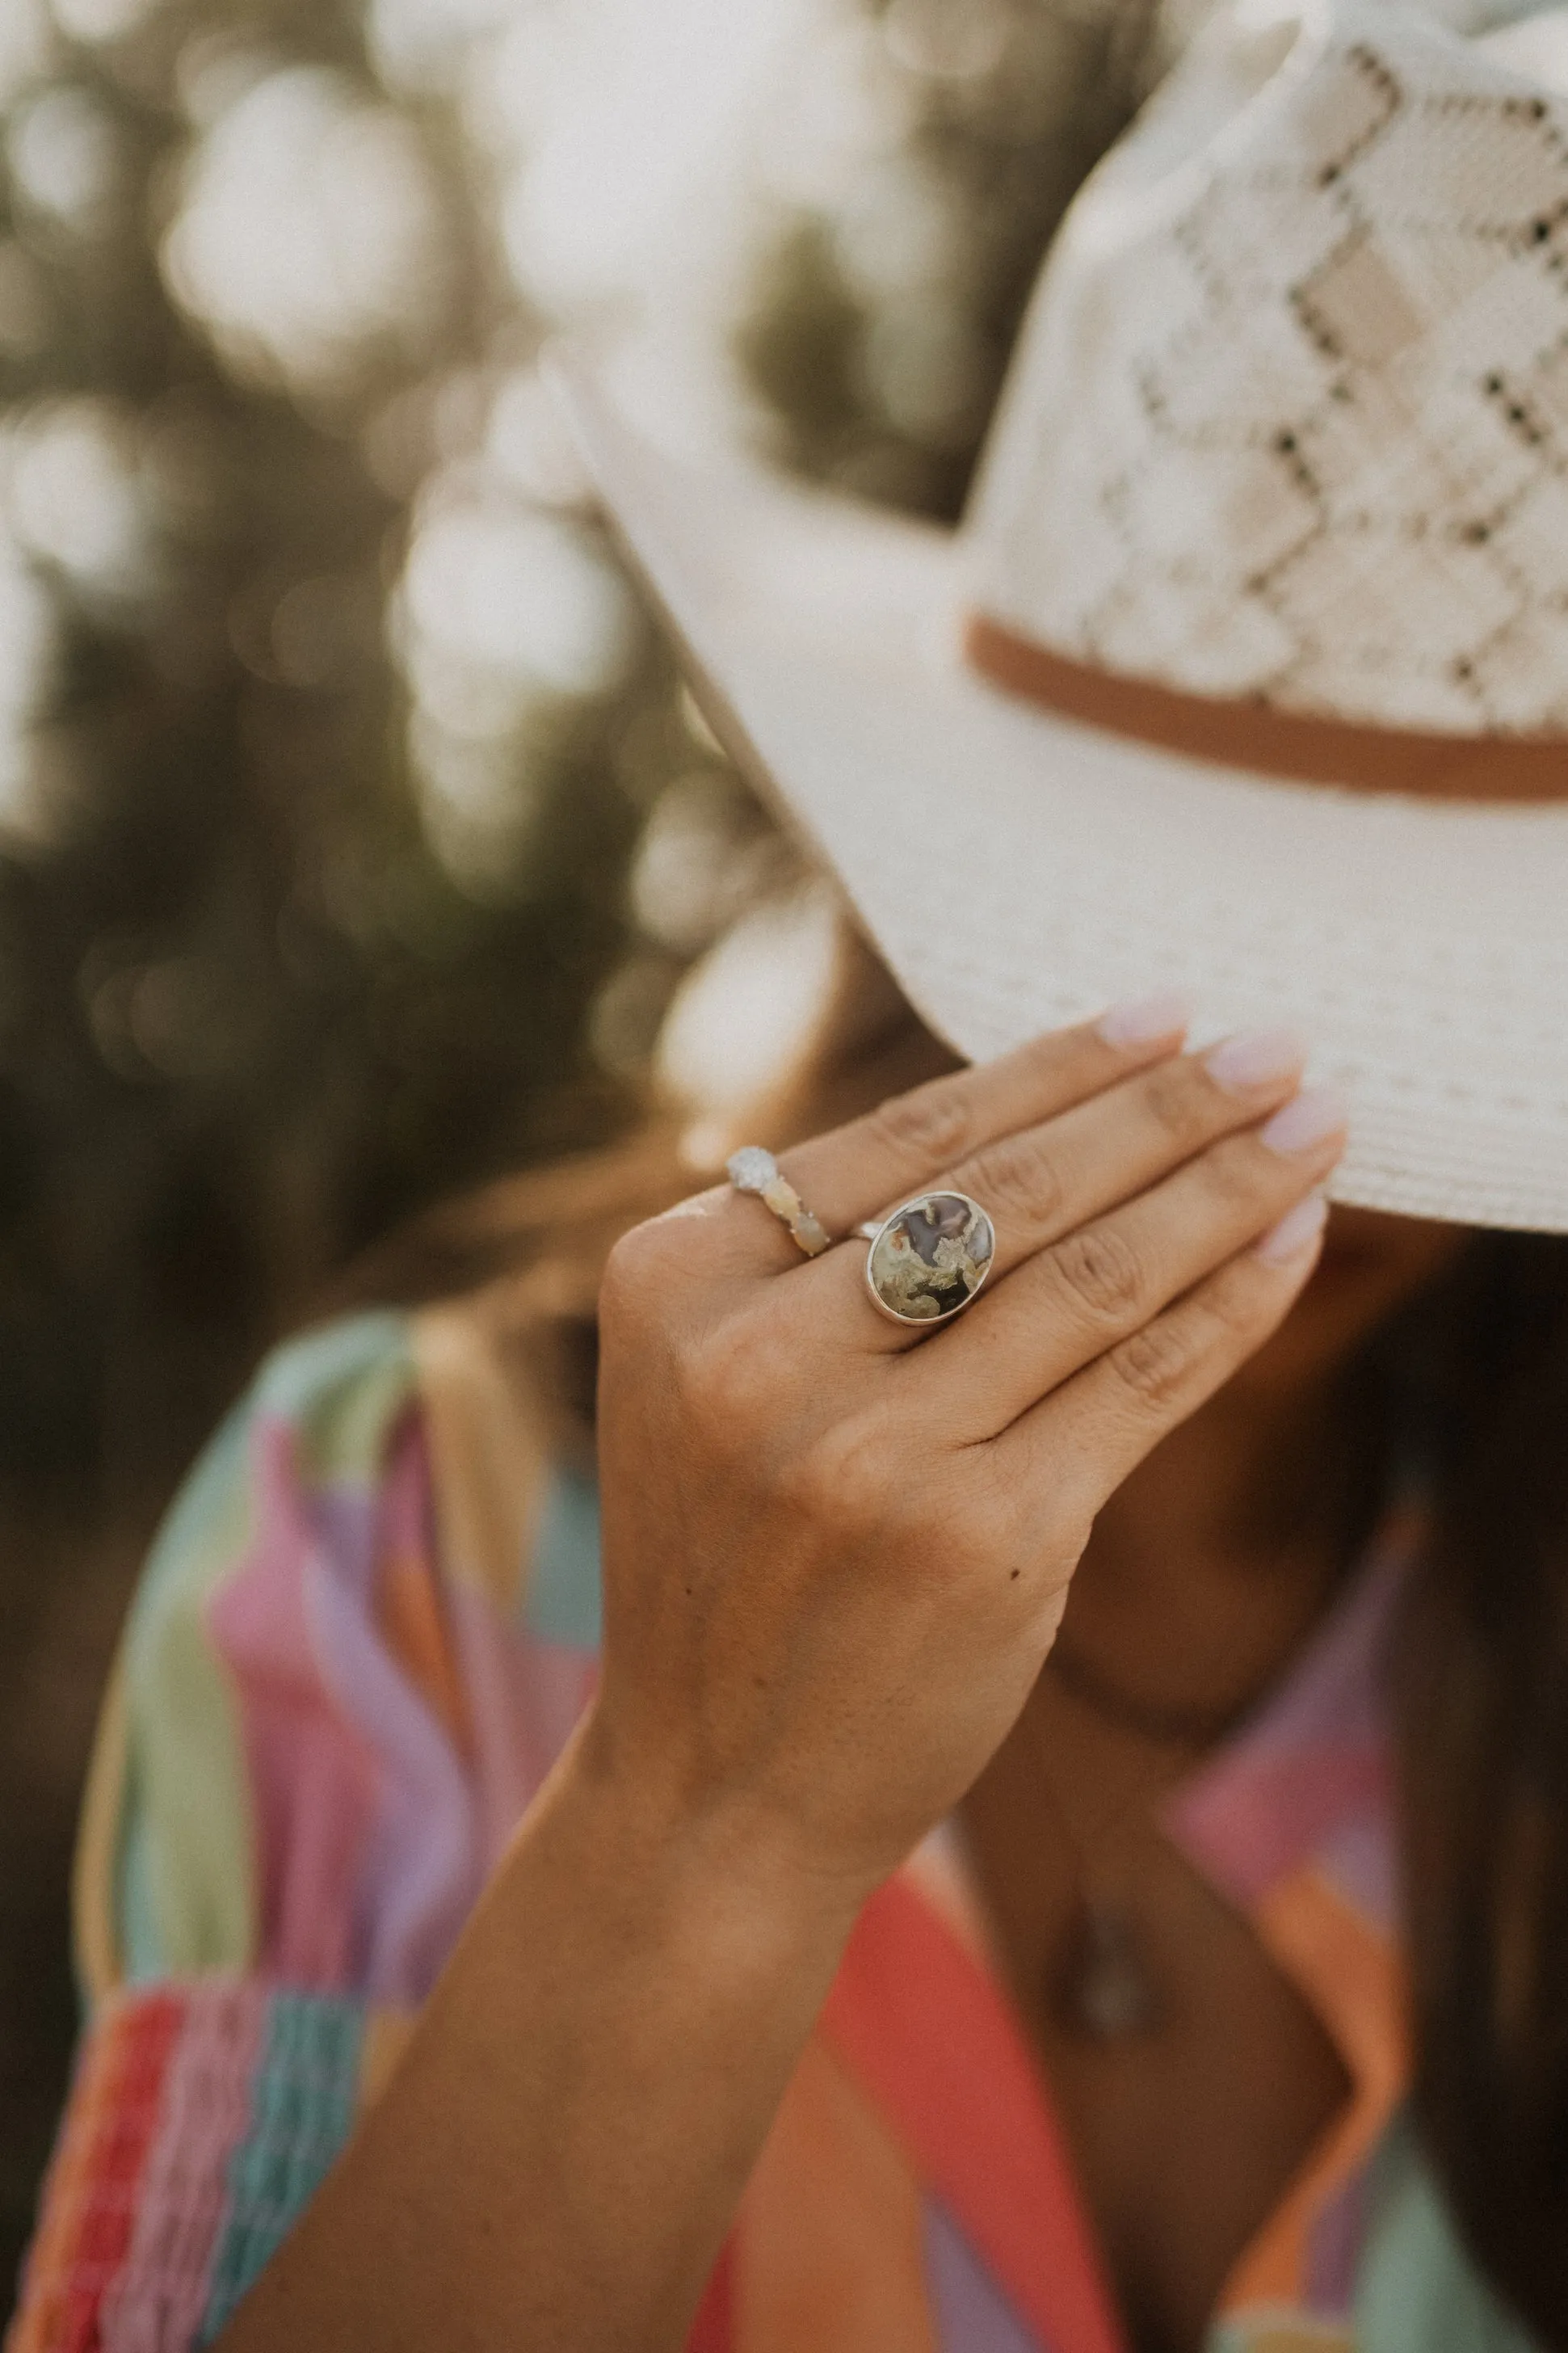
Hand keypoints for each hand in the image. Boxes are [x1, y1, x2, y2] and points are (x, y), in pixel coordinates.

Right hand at [588, 1011, 1343, 1909]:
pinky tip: (1289, 1244)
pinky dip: (1230, 1305)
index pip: (904, 1140)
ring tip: (1312, 1128)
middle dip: (1166, 1107)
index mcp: (676, 1279)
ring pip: (1092, 1276)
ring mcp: (869, 1453)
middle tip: (1275, 1048)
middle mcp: (760, 1354)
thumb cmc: (737, 1562)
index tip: (1163, 1014)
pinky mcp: (980, 1541)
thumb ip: (828, 1258)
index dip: (1051, 1067)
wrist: (713, 1781)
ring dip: (1223, 1187)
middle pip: (1009, 1193)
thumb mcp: (717, 1380)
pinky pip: (1139, 1384)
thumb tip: (1045, 1115)